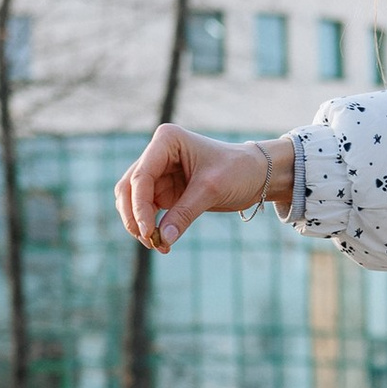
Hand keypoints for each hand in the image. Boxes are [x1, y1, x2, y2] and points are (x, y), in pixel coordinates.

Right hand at [115, 126, 294, 256]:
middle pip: (129, 188)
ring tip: (158, 245)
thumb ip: (184, 213)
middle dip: (135, 217)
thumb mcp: (211, 190)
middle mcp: (157, 154)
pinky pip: (147, 211)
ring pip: (133, 201)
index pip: (141, 176)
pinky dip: (150, 227)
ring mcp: (158, 173)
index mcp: (166, 141)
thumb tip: (163, 240)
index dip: (139, 206)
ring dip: (139, 224)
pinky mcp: (164, 190)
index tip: (148, 232)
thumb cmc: (238, 170)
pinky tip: (162, 243)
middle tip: (149, 241)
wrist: (257, 175)